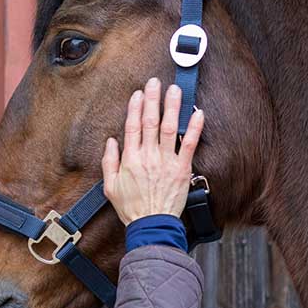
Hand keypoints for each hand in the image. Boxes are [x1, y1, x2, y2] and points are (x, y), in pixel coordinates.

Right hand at [101, 77, 204, 224]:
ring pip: (169, 128)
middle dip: (152, 99)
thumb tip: (111, 141)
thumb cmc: (131, 208)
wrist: (151, 225)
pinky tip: (197, 113)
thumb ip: (109, 162)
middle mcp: (148, 156)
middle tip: (155, 82)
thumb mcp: (110, 186)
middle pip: (150, 121)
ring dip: (171, 107)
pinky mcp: (182, 169)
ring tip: (174, 90)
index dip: (135, 108)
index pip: (132, 126)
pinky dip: (194, 128)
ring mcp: (166, 161)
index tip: (138, 94)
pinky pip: (189, 144)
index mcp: (130, 159)